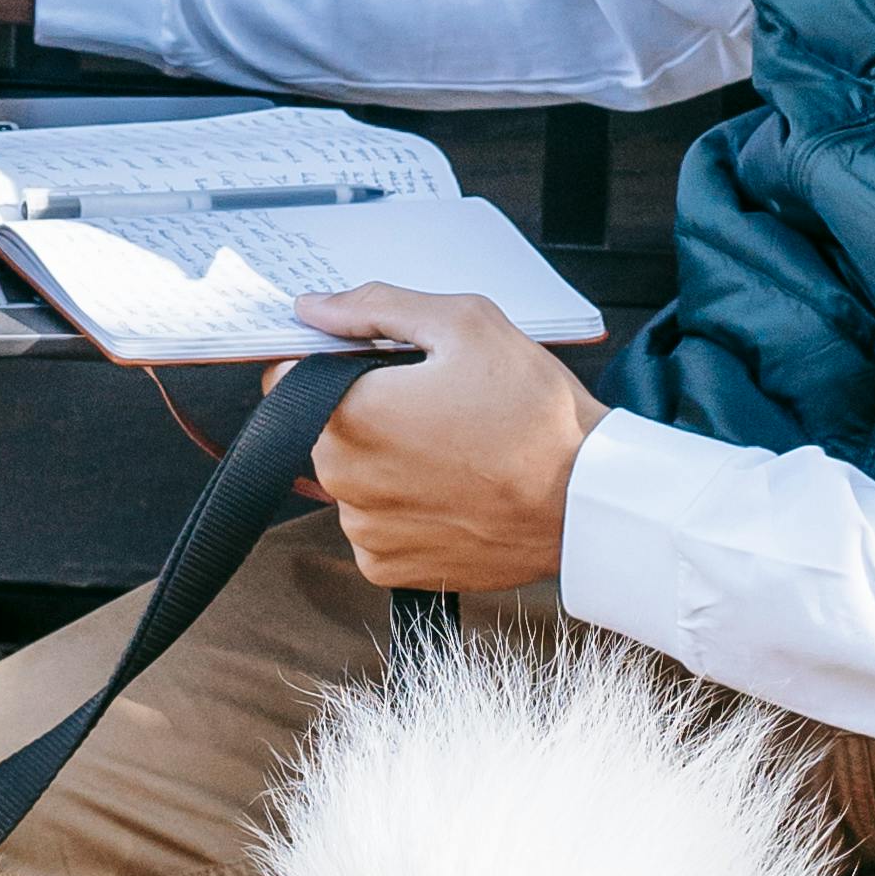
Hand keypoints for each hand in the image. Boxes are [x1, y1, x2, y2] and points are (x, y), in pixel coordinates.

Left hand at [291, 286, 605, 594]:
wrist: (587, 502)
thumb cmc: (535, 413)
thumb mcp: (466, 325)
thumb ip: (376, 308)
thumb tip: (314, 308)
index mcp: (349, 413)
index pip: (287, 377)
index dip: (328, 362)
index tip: (374, 364)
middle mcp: (343, 478)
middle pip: (322, 428)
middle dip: (364, 411)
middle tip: (435, 405)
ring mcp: (364, 529)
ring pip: (350, 478)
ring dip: (384, 462)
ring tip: (453, 450)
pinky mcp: (389, 568)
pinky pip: (375, 524)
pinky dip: (403, 507)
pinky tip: (451, 490)